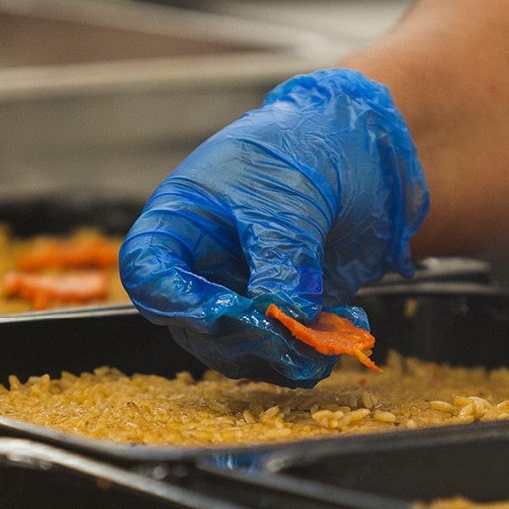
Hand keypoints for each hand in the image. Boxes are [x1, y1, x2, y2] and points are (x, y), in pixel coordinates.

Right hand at [120, 68, 428, 386]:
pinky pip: (284, 353)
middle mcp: (201, 267)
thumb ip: (282, 260)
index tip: (219, 313)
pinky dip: (312, 354)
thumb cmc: (303, 151)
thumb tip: (285, 318)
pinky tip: (347, 332)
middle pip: (194, 328)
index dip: (174, 300)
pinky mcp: (283, 314)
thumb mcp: (287, 198)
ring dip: (282, 358)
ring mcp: (241, 295)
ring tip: (328, 340)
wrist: (361, 150)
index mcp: (180, 223)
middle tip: (288, 336)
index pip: (148, 272)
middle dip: (242, 338)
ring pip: (240, 351)